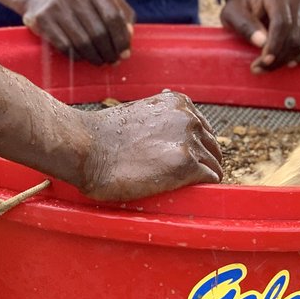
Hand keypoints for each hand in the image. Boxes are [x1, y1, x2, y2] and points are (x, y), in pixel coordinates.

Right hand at [22, 0, 135, 64]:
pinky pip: (66, 47)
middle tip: (113, 61)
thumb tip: (129, 38)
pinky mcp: (42, 19)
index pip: (113, 17)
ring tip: (100, 60)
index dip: (122, 39)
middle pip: (99, 33)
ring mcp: (56, 5)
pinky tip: (83, 56)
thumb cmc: (83, 0)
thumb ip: (123, 14)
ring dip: (95, 57)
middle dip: (109, 52)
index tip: (125, 53)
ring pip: (83, 43)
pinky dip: (78, 56)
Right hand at [78, 92, 222, 200]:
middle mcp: (189, 118)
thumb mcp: (139, 114)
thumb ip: (160, 122)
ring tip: (185, 191)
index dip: (197, 150)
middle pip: (213, 148)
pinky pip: (211, 180)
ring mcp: (189, 141)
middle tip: (187, 183)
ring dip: (202, 180)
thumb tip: (169, 141)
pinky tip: (187, 195)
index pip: (204, 131)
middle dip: (203, 165)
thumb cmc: (102, 138)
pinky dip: (203, 190)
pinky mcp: (187, 166)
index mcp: (179, 103)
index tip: (186, 164)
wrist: (85, 148)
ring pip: (214, 166)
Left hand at [222, 0, 299, 72]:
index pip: (281, 23)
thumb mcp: (232, 13)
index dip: (274, 45)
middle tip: (259, 69)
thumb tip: (261, 42)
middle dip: (277, 57)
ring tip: (268, 67)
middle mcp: (296, 0)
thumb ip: (244, 25)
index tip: (264, 62)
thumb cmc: (243, 7)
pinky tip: (290, 63)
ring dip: (286, 59)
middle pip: (293, 35)